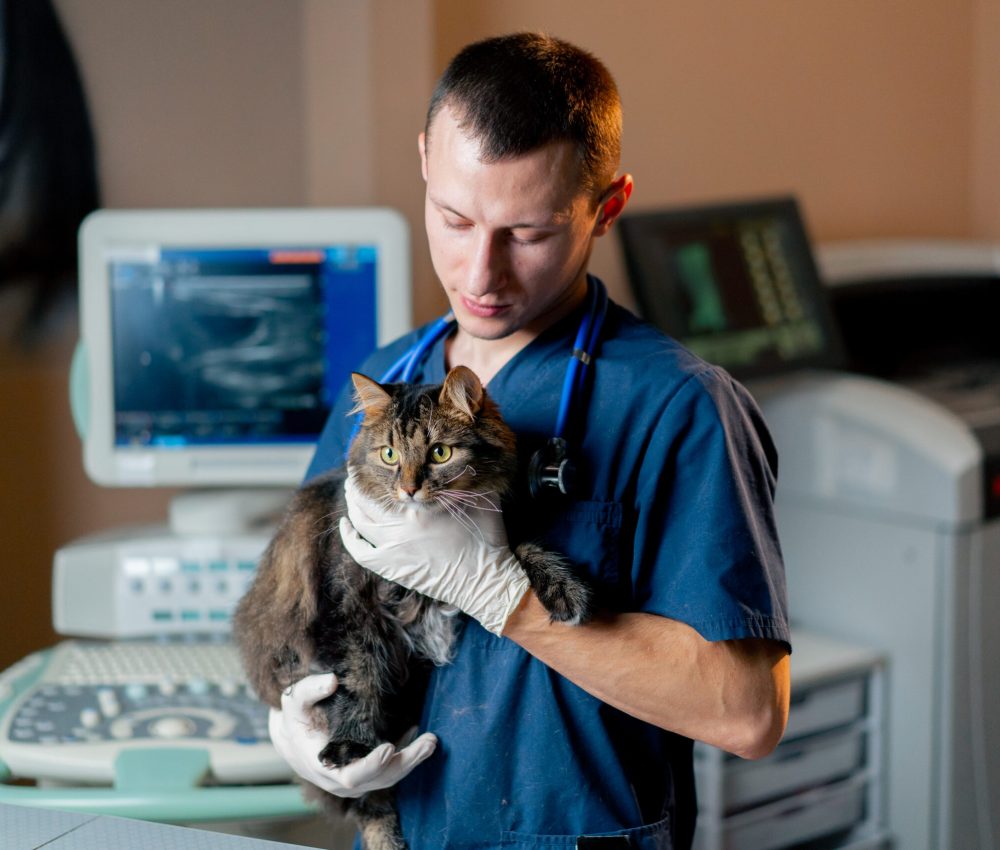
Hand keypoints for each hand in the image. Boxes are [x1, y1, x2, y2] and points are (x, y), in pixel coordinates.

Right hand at [267, 673, 436, 796]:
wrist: (293, 737)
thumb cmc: (294, 718)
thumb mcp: (293, 700)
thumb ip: (309, 690)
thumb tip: (332, 680)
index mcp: (324, 768)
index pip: (353, 776)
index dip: (372, 765)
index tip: (389, 748)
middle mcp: (342, 779)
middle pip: (380, 779)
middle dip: (406, 762)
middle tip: (428, 743)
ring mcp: (356, 778)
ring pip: (389, 776)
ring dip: (412, 759)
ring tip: (431, 741)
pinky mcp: (366, 770)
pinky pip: (390, 768)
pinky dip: (406, 752)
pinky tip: (417, 734)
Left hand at [339, 477, 529, 634]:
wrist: (483, 580)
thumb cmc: (486, 539)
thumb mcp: (481, 499)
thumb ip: (470, 477)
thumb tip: (470, 455)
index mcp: (421, 507)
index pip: (389, 481)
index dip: (378, 468)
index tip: (375, 460)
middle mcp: (402, 526)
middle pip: (365, 500)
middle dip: (356, 484)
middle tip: (354, 474)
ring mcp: (394, 549)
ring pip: (359, 522)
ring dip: (352, 506)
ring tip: (351, 494)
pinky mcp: (392, 568)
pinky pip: (360, 551)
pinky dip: (349, 538)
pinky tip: (346, 526)